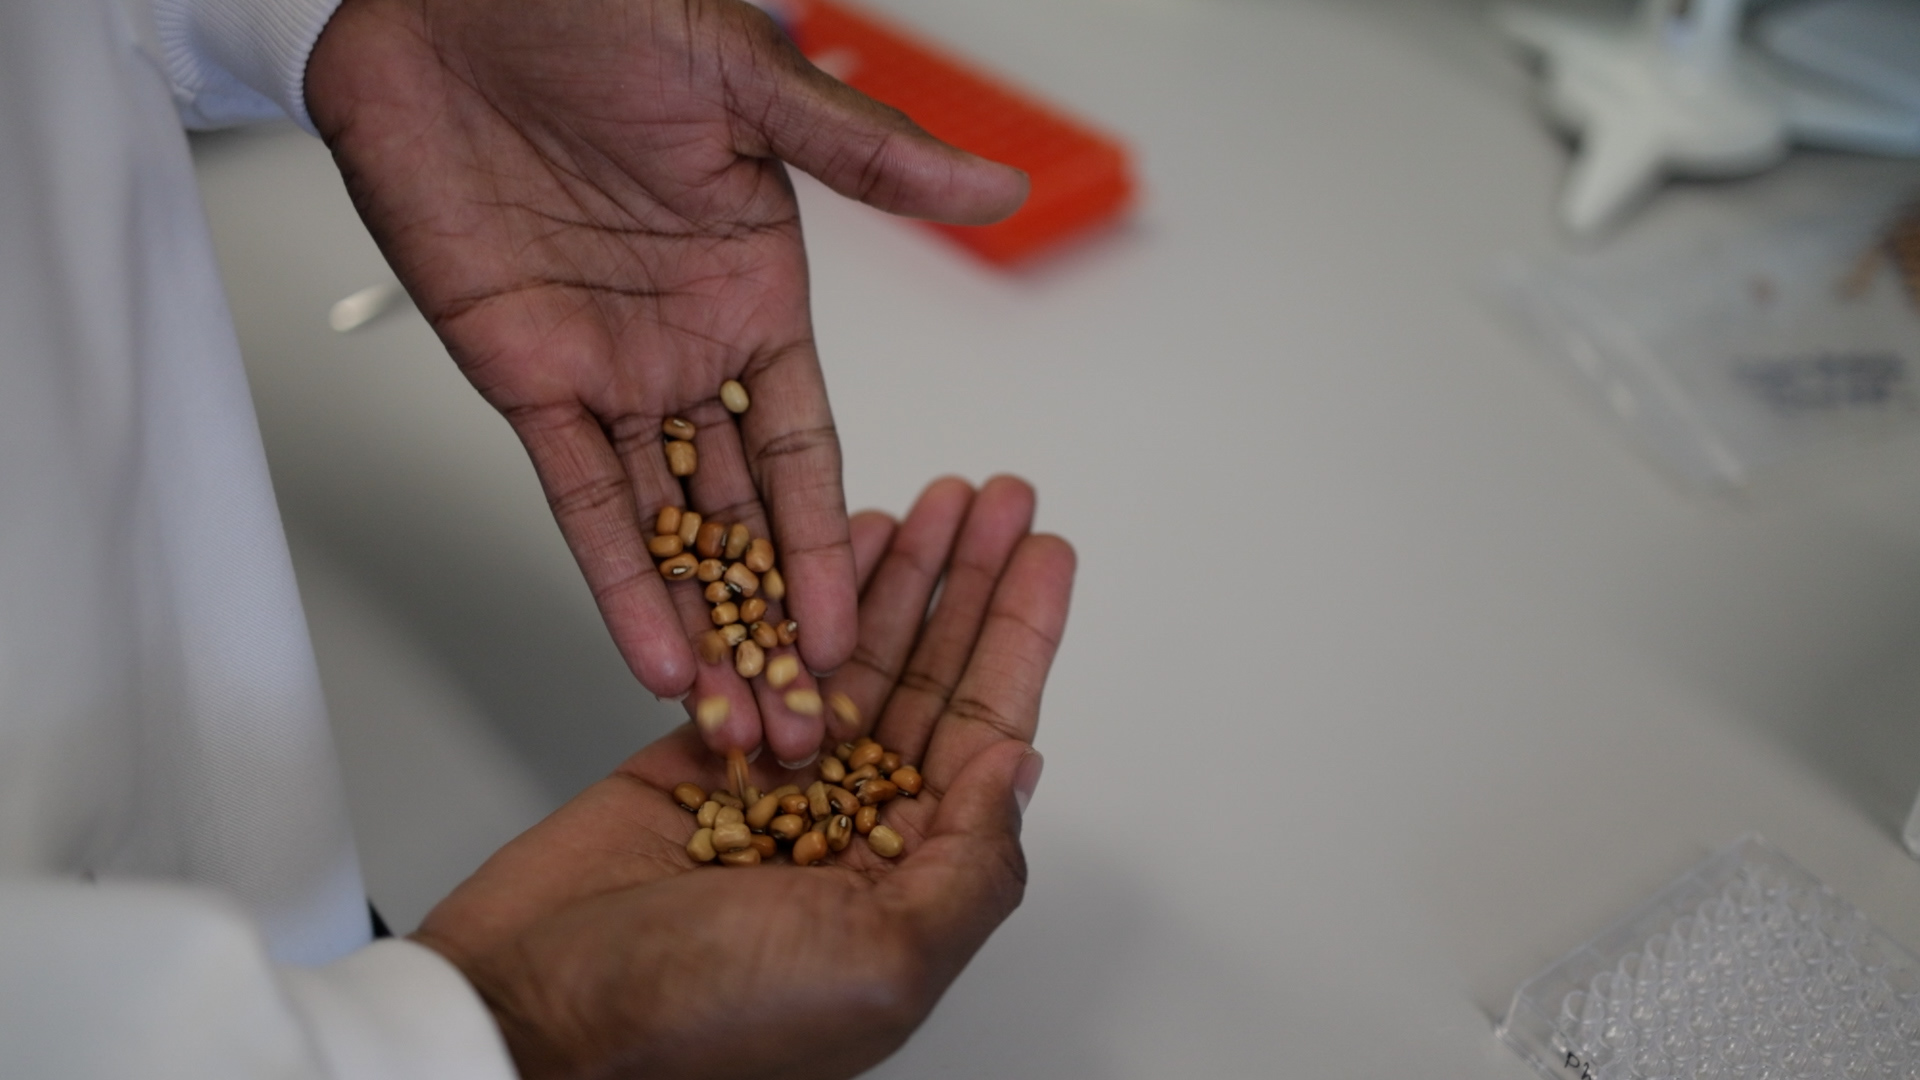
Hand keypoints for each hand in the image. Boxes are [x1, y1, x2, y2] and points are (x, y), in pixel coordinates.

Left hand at [303, 0, 1028, 759]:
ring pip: (665, 526)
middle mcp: (691, 351)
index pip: (811, 449)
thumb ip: (867, 155)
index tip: (856, 636)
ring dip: (699, 622)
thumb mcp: (750, 80)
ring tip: (733, 719)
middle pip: (744, 514)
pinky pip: (574, 495)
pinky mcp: (524, 375)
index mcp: (760, 295)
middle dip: (771, 621)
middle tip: (801, 720)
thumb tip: (997, 193)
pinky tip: (652, 650)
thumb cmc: (597, 10)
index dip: (832, 547)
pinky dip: (612, 574)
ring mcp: (609, 372)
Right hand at [411, 476, 1071, 1079]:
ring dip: (900, 577)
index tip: (1045, 555)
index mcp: (910, 883)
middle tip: (1002, 498)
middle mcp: (855, 830)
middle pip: (930, 680)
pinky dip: (803, 599)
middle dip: (970, 585)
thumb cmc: (704, 1019)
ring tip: (940, 499)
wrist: (531, 1010)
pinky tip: (841, 544)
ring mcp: (779, 789)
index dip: (1017, 639)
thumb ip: (967, 865)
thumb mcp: (880, 958)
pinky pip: (768, 659)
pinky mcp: (700, 757)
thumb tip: (1017, 771)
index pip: (984, 734)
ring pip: (856, 658)